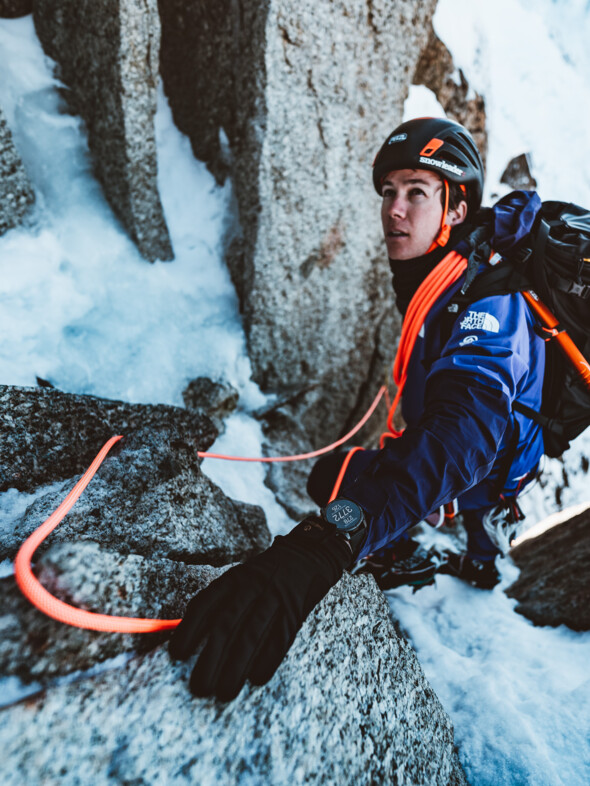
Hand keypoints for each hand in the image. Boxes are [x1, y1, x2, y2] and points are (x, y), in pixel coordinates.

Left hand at [168, 515, 351, 700]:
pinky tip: (255, 680)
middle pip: (226, 626)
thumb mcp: (240, 578)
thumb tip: (186, 634)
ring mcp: (274, 600)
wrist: (307, 555)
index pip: (204, 604)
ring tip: (223, 693)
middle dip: (210, 660)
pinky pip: (279, 641)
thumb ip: (218, 603)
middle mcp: (251, 588)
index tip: (177, 655)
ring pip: (251, 637)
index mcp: (233, 579)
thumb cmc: (264, 575)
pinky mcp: (294, 613)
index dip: (188, 630)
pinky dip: (267, 661)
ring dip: (236, 668)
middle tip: (198, 687)